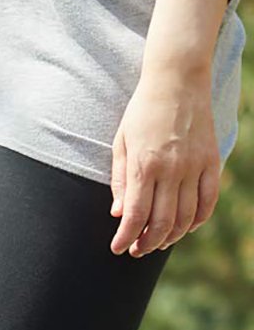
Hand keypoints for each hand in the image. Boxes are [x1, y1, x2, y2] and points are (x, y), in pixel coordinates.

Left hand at [110, 74, 219, 257]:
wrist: (178, 78)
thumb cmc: (142, 111)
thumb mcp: (121, 143)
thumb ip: (120, 181)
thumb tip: (119, 215)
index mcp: (144, 166)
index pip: (135, 216)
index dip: (125, 238)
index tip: (118, 249)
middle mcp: (171, 169)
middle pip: (161, 222)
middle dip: (146, 244)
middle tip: (136, 250)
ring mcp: (195, 165)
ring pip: (186, 217)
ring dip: (170, 237)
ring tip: (156, 242)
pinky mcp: (211, 160)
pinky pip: (209, 199)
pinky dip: (198, 219)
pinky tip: (185, 227)